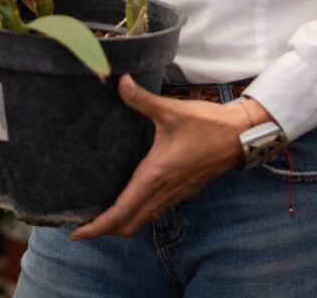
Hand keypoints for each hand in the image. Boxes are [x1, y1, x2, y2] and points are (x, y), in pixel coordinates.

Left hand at [69, 74, 269, 239]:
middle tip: (83, 227)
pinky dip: (138, 213)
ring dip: (122, 223)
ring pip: (143, 219)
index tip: (77, 234)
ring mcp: (176, 194)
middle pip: (129, 225)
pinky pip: (155, 210)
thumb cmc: (206, 124)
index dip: (98, 227)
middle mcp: (163, 191)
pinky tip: (132, 197)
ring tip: (102, 215)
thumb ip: (142, 99)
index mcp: (155, 176)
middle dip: (105, 230)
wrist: (239, 135)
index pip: (121, 212)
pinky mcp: (184, 190)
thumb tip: (119, 81)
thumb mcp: (170, 110)